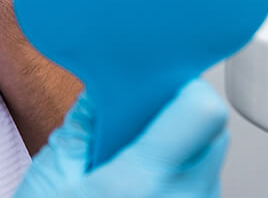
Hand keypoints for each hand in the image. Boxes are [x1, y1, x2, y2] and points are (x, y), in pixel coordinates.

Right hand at [15, 80, 229, 197]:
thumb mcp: (54, 174)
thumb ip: (86, 124)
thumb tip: (107, 88)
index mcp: (146, 180)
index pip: (202, 110)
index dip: (181, 86)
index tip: (156, 81)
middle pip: (213, 130)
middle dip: (179, 113)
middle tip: (136, 118)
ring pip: (211, 159)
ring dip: (182, 146)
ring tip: (132, 159)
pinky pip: (202, 187)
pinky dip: (180, 175)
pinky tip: (141, 184)